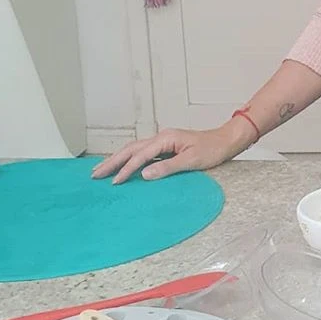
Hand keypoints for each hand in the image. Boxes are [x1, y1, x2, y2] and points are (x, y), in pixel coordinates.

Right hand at [90, 123, 246, 184]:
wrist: (226, 141)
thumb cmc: (213, 149)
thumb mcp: (192, 161)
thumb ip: (168, 168)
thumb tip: (144, 175)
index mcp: (166, 139)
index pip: (140, 155)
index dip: (126, 169)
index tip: (114, 182)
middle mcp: (161, 137)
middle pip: (130, 149)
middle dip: (112, 161)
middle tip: (94, 174)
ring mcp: (162, 141)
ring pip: (134, 149)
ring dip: (117, 159)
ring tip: (101, 170)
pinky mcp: (165, 147)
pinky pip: (142, 152)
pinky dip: (129, 158)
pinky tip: (122, 165)